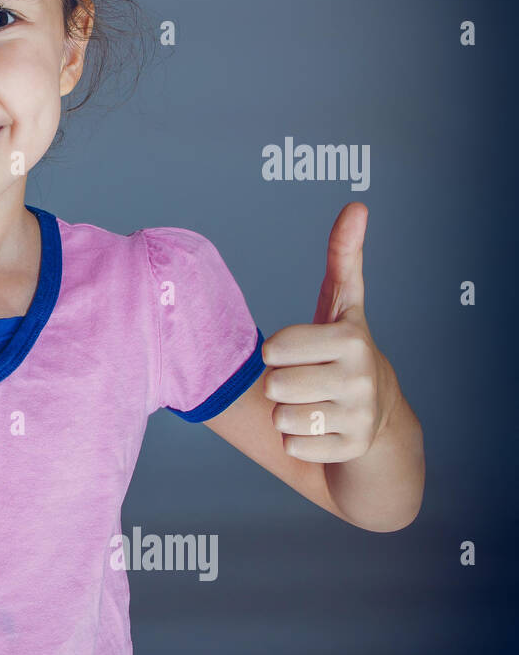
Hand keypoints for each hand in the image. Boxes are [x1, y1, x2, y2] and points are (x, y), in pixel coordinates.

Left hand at [260, 202, 391, 462]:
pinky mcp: (350, 450)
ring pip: (281, 419)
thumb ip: (344, 257)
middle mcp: (360, 378)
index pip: (274, 348)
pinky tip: (322, 429)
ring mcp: (359, 417)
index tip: (300, 350)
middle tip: (307, 380)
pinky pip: (292, 447)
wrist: (379, 415)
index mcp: (351, 339)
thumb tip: (357, 205)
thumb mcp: (343, 305)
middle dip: (281, 384)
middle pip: (275, 385)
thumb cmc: (343, 350)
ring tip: (313, 403)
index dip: (277, 351)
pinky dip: (298, 442)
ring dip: (287, 413)